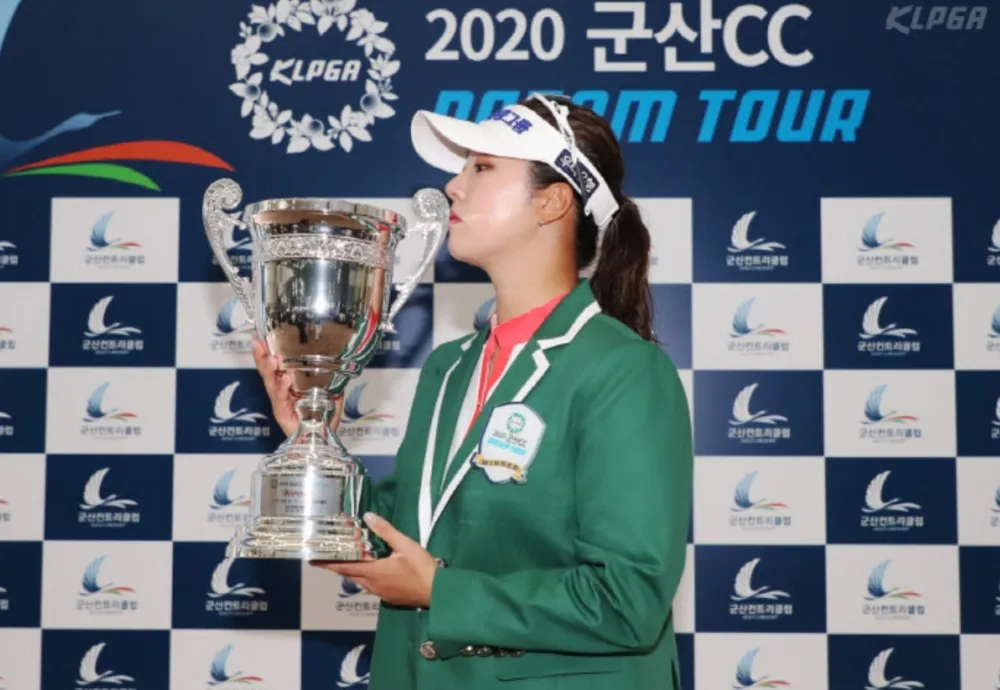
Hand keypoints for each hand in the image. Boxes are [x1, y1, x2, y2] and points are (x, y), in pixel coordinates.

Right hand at [252, 339, 344, 436]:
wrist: (321, 441)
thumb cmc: (322, 420)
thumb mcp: (331, 396)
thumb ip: (334, 382)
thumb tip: (342, 366)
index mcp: (290, 385)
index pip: (277, 366)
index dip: (269, 353)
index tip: (263, 339)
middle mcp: (282, 393)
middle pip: (268, 373)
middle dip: (262, 358)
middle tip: (260, 344)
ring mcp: (281, 404)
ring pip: (271, 384)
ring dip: (270, 371)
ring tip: (272, 359)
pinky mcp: (282, 415)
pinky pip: (281, 400)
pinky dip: (282, 389)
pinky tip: (284, 381)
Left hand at [315, 513, 439, 608]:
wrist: (437, 592)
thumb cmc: (421, 568)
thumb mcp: (405, 545)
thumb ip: (386, 531)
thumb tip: (368, 516)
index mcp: (373, 571)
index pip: (344, 566)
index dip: (327, 563)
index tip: (313, 559)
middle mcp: (372, 584)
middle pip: (349, 574)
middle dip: (337, 565)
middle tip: (328, 554)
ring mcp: (380, 592)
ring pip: (359, 580)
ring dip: (352, 569)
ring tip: (348, 558)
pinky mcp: (388, 596)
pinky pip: (370, 585)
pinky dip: (364, 575)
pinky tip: (371, 569)